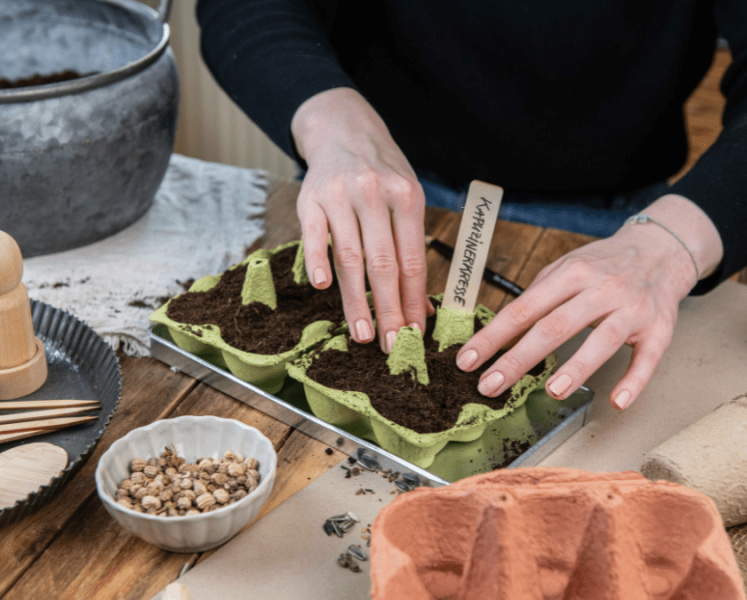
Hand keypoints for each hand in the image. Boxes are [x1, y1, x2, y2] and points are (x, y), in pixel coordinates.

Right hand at [291, 88, 428, 351]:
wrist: (344, 131)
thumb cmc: (382, 175)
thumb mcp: (407, 200)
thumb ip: (412, 248)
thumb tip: (423, 306)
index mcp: (407, 197)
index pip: (412, 260)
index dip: (414, 300)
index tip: (416, 332)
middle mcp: (376, 195)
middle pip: (383, 264)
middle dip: (389, 309)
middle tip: (392, 345)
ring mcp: (341, 196)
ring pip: (350, 257)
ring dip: (356, 301)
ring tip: (363, 333)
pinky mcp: (310, 199)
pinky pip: (314, 235)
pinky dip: (318, 260)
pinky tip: (321, 287)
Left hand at [455, 194, 723, 409]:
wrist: (662, 249)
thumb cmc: (605, 264)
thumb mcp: (568, 266)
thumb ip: (539, 294)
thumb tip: (503, 328)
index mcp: (571, 274)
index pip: (524, 309)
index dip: (494, 336)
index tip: (468, 360)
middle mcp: (601, 289)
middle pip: (555, 327)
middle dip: (519, 358)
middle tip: (490, 385)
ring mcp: (631, 310)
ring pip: (602, 340)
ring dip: (577, 368)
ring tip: (551, 391)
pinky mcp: (659, 329)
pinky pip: (648, 358)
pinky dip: (634, 381)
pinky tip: (617, 402)